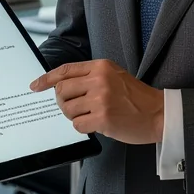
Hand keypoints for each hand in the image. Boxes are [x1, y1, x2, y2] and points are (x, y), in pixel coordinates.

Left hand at [30, 59, 163, 144]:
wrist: (158, 113)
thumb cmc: (136, 97)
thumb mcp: (114, 76)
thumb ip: (90, 77)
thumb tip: (61, 86)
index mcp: (101, 66)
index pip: (65, 70)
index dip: (46, 79)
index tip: (35, 85)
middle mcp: (99, 79)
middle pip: (62, 91)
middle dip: (64, 102)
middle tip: (76, 107)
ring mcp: (101, 99)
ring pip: (67, 109)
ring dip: (75, 116)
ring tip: (91, 115)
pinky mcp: (103, 118)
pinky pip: (77, 124)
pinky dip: (84, 127)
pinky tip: (97, 124)